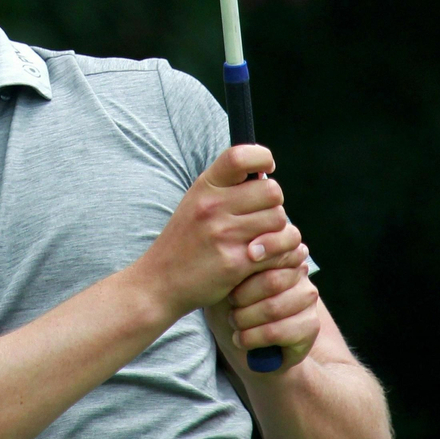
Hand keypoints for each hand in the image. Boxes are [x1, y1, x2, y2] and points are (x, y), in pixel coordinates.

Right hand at [138, 145, 301, 317]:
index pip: (240, 157)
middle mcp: (212, 207)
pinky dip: (278, 255)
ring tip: (263, 238)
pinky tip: (263, 258)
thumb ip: (226, 187)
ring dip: (278, 231)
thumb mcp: (196, 202)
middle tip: (264, 217)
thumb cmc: (185, 240)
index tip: (266, 170)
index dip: (262, 158)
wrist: (159, 282)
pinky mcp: (235, 263)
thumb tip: (265, 175)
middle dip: (275, 204)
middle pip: (272, 191)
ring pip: (279, 221)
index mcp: (204, 187)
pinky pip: (277, 251)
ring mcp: (224, 235)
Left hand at [220, 247, 319, 371]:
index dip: (264, 248)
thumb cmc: (235, 303)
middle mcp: (300, 272)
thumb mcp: (228, 280)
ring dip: (244, 320)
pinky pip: (276, 332)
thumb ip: (235, 262)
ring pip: (272, 308)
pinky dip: (251, 338)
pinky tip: (240, 339)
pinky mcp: (310, 326)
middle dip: (242, 297)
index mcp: (281, 252)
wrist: (250, 343)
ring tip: (233, 323)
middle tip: (231, 306)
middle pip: (272, 281)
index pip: (276, 247)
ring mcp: (308, 299)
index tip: (248, 255)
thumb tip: (238, 249)